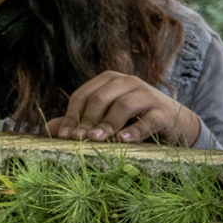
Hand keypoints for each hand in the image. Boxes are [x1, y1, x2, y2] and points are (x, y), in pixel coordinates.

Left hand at [46, 71, 201, 145]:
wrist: (174, 123)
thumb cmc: (132, 120)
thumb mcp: (105, 120)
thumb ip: (79, 122)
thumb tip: (49, 129)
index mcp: (109, 81)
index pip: (83, 95)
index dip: (71, 116)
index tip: (64, 136)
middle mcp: (127, 83)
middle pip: (100, 98)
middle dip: (87, 120)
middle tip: (78, 140)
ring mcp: (147, 95)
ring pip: (123, 106)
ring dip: (108, 124)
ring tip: (96, 140)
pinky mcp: (163, 112)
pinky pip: (148, 120)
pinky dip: (134, 131)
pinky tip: (123, 141)